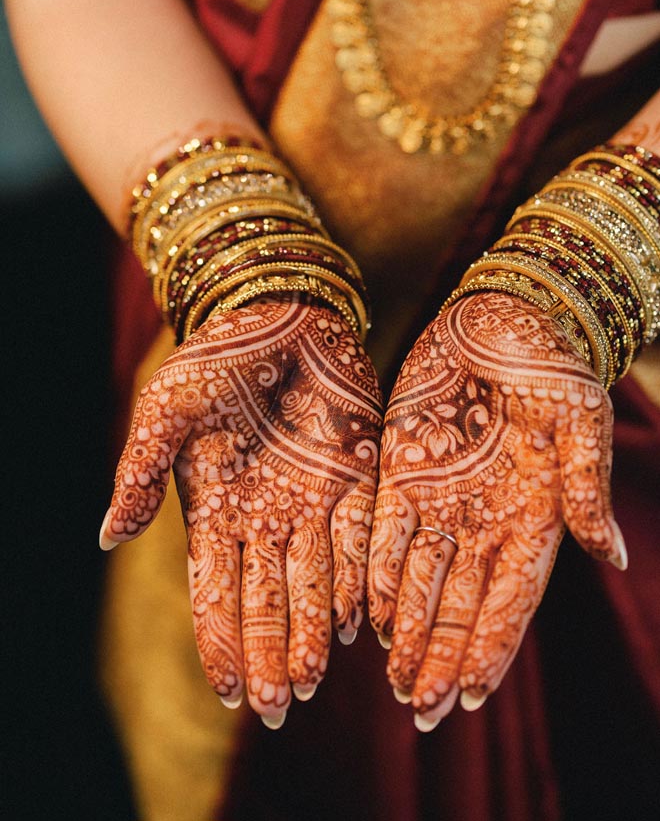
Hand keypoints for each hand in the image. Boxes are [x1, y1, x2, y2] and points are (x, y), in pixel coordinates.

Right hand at [100, 299, 381, 726]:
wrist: (277, 311)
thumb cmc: (215, 358)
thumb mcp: (165, 411)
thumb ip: (139, 472)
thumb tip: (106, 537)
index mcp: (216, 508)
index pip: (215, 591)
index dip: (221, 642)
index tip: (231, 692)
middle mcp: (266, 516)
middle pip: (266, 599)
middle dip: (270, 653)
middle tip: (280, 706)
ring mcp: (312, 499)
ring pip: (313, 581)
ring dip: (312, 632)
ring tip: (313, 680)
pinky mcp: (355, 474)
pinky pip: (358, 535)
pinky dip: (358, 576)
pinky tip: (359, 617)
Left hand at [368, 292, 626, 729]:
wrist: (502, 315)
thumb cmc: (551, 364)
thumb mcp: (581, 420)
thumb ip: (587, 488)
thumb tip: (613, 555)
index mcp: (532, 516)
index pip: (511, 600)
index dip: (491, 649)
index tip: (469, 696)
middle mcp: (484, 519)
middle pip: (462, 606)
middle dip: (441, 658)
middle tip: (421, 710)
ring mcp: (441, 498)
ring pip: (422, 582)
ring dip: (409, 632)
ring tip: (394, 680)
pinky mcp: (402, 469)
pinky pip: (387, 533)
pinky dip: (379, 575)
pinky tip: (369, 615)